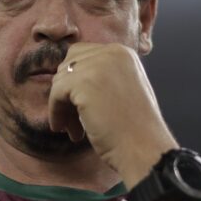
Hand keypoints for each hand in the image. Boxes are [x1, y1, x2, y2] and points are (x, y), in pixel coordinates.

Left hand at [47, 42, 177, 186]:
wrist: (144, 148)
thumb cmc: (136, 128)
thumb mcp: (125, 88)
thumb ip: (104, 76)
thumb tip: (69, 77)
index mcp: (123, 53)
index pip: (83, 54)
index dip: (76, 81)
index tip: (78, 106)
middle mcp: (112, 52)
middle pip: (69, 64)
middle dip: (68, 92)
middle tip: (74, 120)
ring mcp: (98, 65)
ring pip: (61, 79)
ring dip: (62, 105)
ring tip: (73, 129)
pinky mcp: (83, 82)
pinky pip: (56, 93)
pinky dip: (56, 112)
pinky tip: (63, 128)